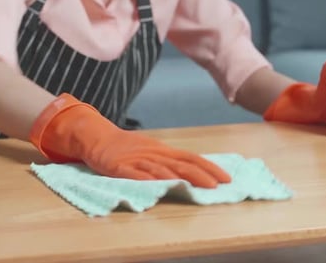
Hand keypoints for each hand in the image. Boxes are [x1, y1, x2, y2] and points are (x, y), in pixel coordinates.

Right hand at [30, 93, 230, 187]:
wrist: (99, 138)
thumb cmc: (128, 148)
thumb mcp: (153, 151)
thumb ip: (171, 161)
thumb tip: (196, 171)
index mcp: (164, 150)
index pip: (191, 158)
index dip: (209, 167)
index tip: (226, 178)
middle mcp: (154, 154)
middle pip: (181, 164)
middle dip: (202, 174)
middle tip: (219, 185)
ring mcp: (137, 160)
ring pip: (162, 169)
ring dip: (180, 178)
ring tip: (197, 187)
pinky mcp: (120, 167)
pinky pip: (136, 174)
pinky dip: (148, 180)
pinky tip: (159, 185)